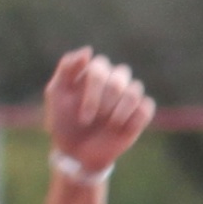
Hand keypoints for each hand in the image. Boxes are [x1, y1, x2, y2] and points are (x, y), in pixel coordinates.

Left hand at [43, 47, 153, 178]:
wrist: (76, 153)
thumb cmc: (63, 122)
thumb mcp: (56, 93)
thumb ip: (67, 68)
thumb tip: (89, 50)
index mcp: (93, 73)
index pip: (100, 66)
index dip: (93, 90)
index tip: (83, 116)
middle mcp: (113, 81)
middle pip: (120, 75)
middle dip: (106, 100)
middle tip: (92, 120)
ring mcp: (128, 98)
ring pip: (135, 90)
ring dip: (119, 110)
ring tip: (108, 125)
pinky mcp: (140, 114)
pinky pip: (146, 108)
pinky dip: (133, 119)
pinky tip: (120, 129)